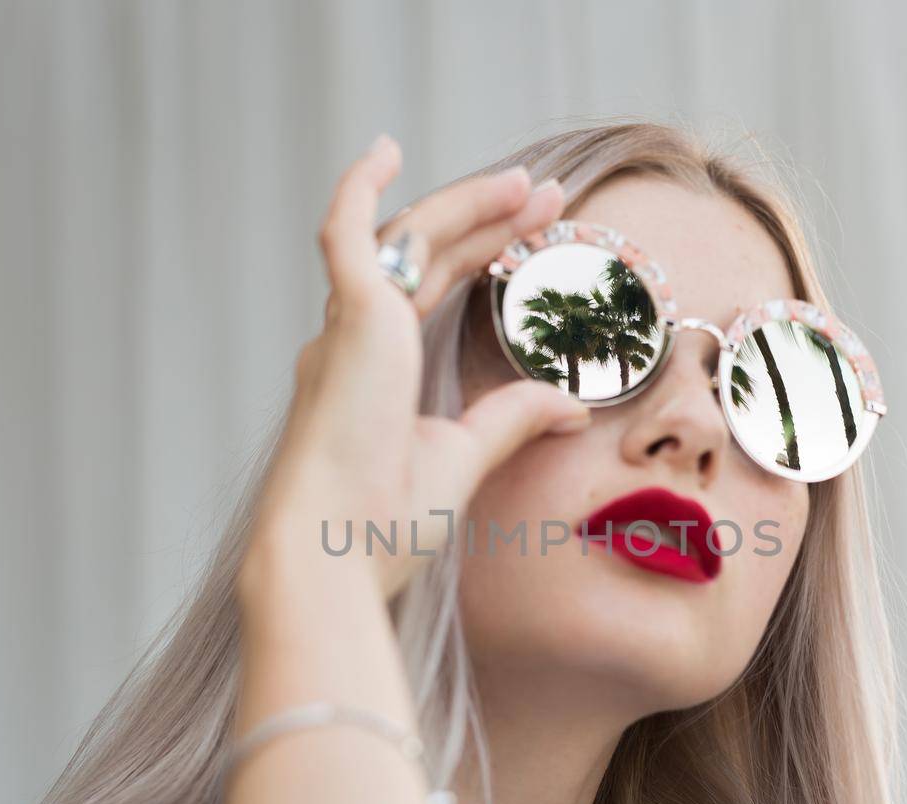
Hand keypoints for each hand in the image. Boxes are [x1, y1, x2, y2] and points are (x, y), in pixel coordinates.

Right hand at [239, 134, 590, 609]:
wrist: (334, 553)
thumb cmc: (382, 525)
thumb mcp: (465, 460)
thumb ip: (512, 420)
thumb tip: (572, 407)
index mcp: (374, 372)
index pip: (432, 289)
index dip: (482, 252)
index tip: (535, 234)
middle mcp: (354, 341)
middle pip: (428, 255)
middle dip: (489, 219)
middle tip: (547, 196)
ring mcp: (347, 327)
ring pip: (408, 238)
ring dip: (467, 203)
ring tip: (530, 185)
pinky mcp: (349, 319)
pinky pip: (345, 233)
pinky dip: (358, 187)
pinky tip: (386, 148)